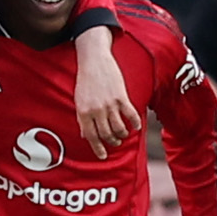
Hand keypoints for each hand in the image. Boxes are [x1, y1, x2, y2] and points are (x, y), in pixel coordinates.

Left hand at [71, 22, 133, 152]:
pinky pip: (130, 115)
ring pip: (119, 128)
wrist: (94, 60)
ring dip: (122, 134)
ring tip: (123, 134)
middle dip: (112, 142)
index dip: (98, 148)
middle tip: (115, 142)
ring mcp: (110, 104)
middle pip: (106, 134)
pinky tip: (137, 126)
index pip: (91, 136)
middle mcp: (97, 111)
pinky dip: (135, 123)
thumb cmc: (85, 80)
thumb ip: (82, 118)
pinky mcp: (121, 97)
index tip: (103, 156)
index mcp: (84, 112)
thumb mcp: (79, 100)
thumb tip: (85, 135)